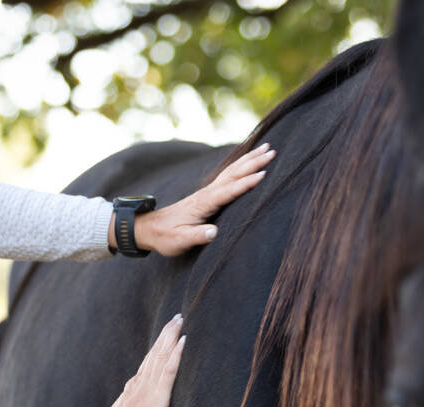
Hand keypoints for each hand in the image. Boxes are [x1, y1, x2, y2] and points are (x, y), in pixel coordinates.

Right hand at [94, 315, 185, 406]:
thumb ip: (126, 406)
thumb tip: (127, 400)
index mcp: (134, 388)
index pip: (148, 363)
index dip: (157, 348)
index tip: (164, 335)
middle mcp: (141, 382)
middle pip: (156, 353)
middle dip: (166, 335)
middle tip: (175, 318)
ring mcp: (150, 386)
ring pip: (162, 355)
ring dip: (171, 337)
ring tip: (179, 321)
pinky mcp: (160, 395)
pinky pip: (170, 369)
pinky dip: (177, 354)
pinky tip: (183, 341)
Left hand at [117, 143, 275, 256]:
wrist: (150, 228)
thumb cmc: (166, 237)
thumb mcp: (180, 241)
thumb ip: (197, 236)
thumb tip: (214, 233)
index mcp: (203, 203)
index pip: (228, 191)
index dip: (245, 184)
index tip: (263, 175)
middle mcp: (207, 193)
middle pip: (233, 174)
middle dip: (253, 162)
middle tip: (272, 151)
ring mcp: (208, 191)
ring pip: (232, 171)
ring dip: (250, 159)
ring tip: (267, 148)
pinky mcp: (208, 194)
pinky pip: (229, 175)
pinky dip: (241, 165)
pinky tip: (249, 160)